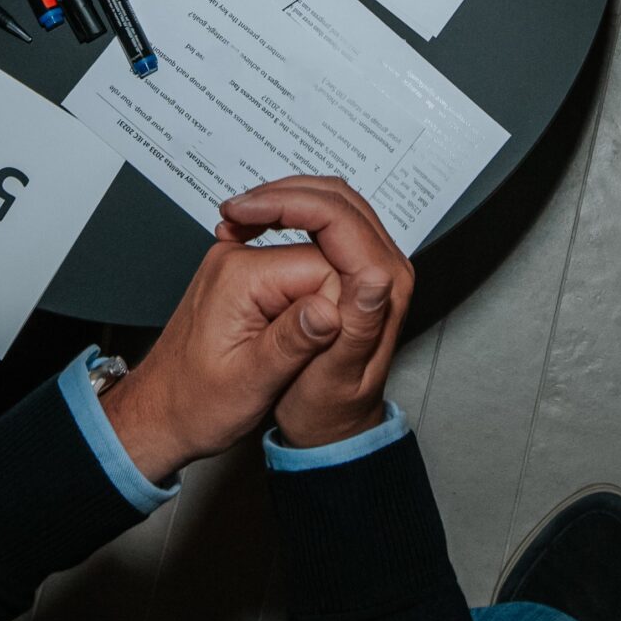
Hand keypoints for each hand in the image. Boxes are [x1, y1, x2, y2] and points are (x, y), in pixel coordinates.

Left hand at [99, 224, 348, 481]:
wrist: (157, 411)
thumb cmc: (192, 403)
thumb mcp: (250, 383)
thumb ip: (294, 342)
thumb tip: (334, 308)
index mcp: (240, 275)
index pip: (326, 266)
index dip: (340, 307)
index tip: (330, 343)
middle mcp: (236, 259)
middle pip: (319, 263)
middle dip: (328, 307)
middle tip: (307, 355)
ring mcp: (236, 266)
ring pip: (308, 272)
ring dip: (313, 310)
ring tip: (290, 353)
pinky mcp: (240, 280)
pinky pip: (289, 281)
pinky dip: (297, 308)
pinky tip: (289, 334)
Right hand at [220, 177, 412, 446]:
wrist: (331, 428)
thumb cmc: (326, 411)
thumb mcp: (335, 377)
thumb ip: (357, 327)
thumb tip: (373, 278)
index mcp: (385, 287)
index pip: (338, 216)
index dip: (284, 203)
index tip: (240, 212)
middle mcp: (386, 268)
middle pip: (337, 198)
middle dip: (281, 192)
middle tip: (234, 209)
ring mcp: (372, 265)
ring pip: (331, 203)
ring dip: (282, 200)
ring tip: (239, 216)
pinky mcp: (355, 268)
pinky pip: (325, 222)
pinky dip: (287, 215)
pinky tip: (256, 229)